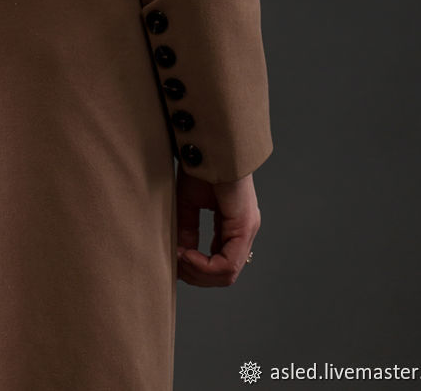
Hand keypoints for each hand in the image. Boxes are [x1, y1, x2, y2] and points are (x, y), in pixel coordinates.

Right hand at [175, 165, 260, 286]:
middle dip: (195, 275)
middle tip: (174, 263)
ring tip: (179, 257)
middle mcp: (244, 231)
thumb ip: (187, 231)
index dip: (195, 268)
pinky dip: (204, 265)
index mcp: (233, 226)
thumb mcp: (188, 204)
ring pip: (227, 274)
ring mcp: (246, 230)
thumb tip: (180, 257)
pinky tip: (186, 254)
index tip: (174, 257)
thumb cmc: (200, 166)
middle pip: (224, 275)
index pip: (220, 263)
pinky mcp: (244, 226)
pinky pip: (227, 263)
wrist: (209, 145)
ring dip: (198, 272)